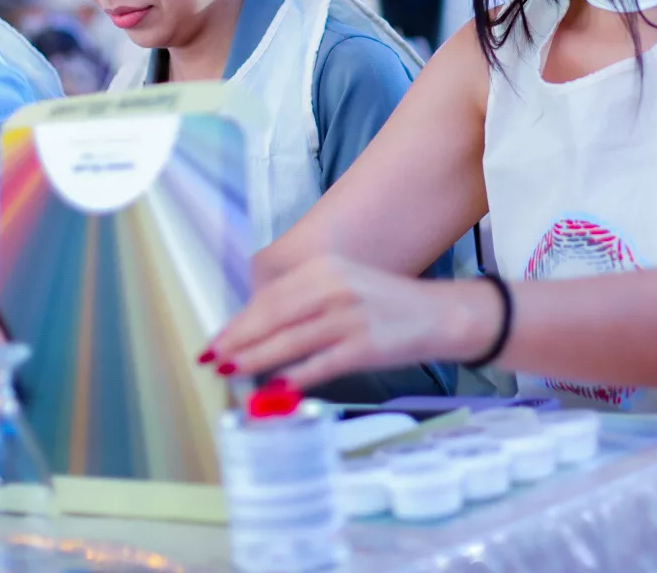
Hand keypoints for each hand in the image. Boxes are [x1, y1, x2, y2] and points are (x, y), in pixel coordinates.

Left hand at [202, 255, 502, 390]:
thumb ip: (306, 301)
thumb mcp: (345, 285)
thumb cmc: (388, 304)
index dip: (239, 319)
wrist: (443, 314)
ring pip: (289, 341)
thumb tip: (260, 330)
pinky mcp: (364, 347)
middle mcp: (334, 287)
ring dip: (255, 359)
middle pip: (273, 316)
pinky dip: (294, 378)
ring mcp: (349, 317)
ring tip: (232, 371)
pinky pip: (319, 365)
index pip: (271, 296)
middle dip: (238, 339)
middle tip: (213, 358)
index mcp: (325, 268)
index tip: (217, 337)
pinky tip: (274, 389)